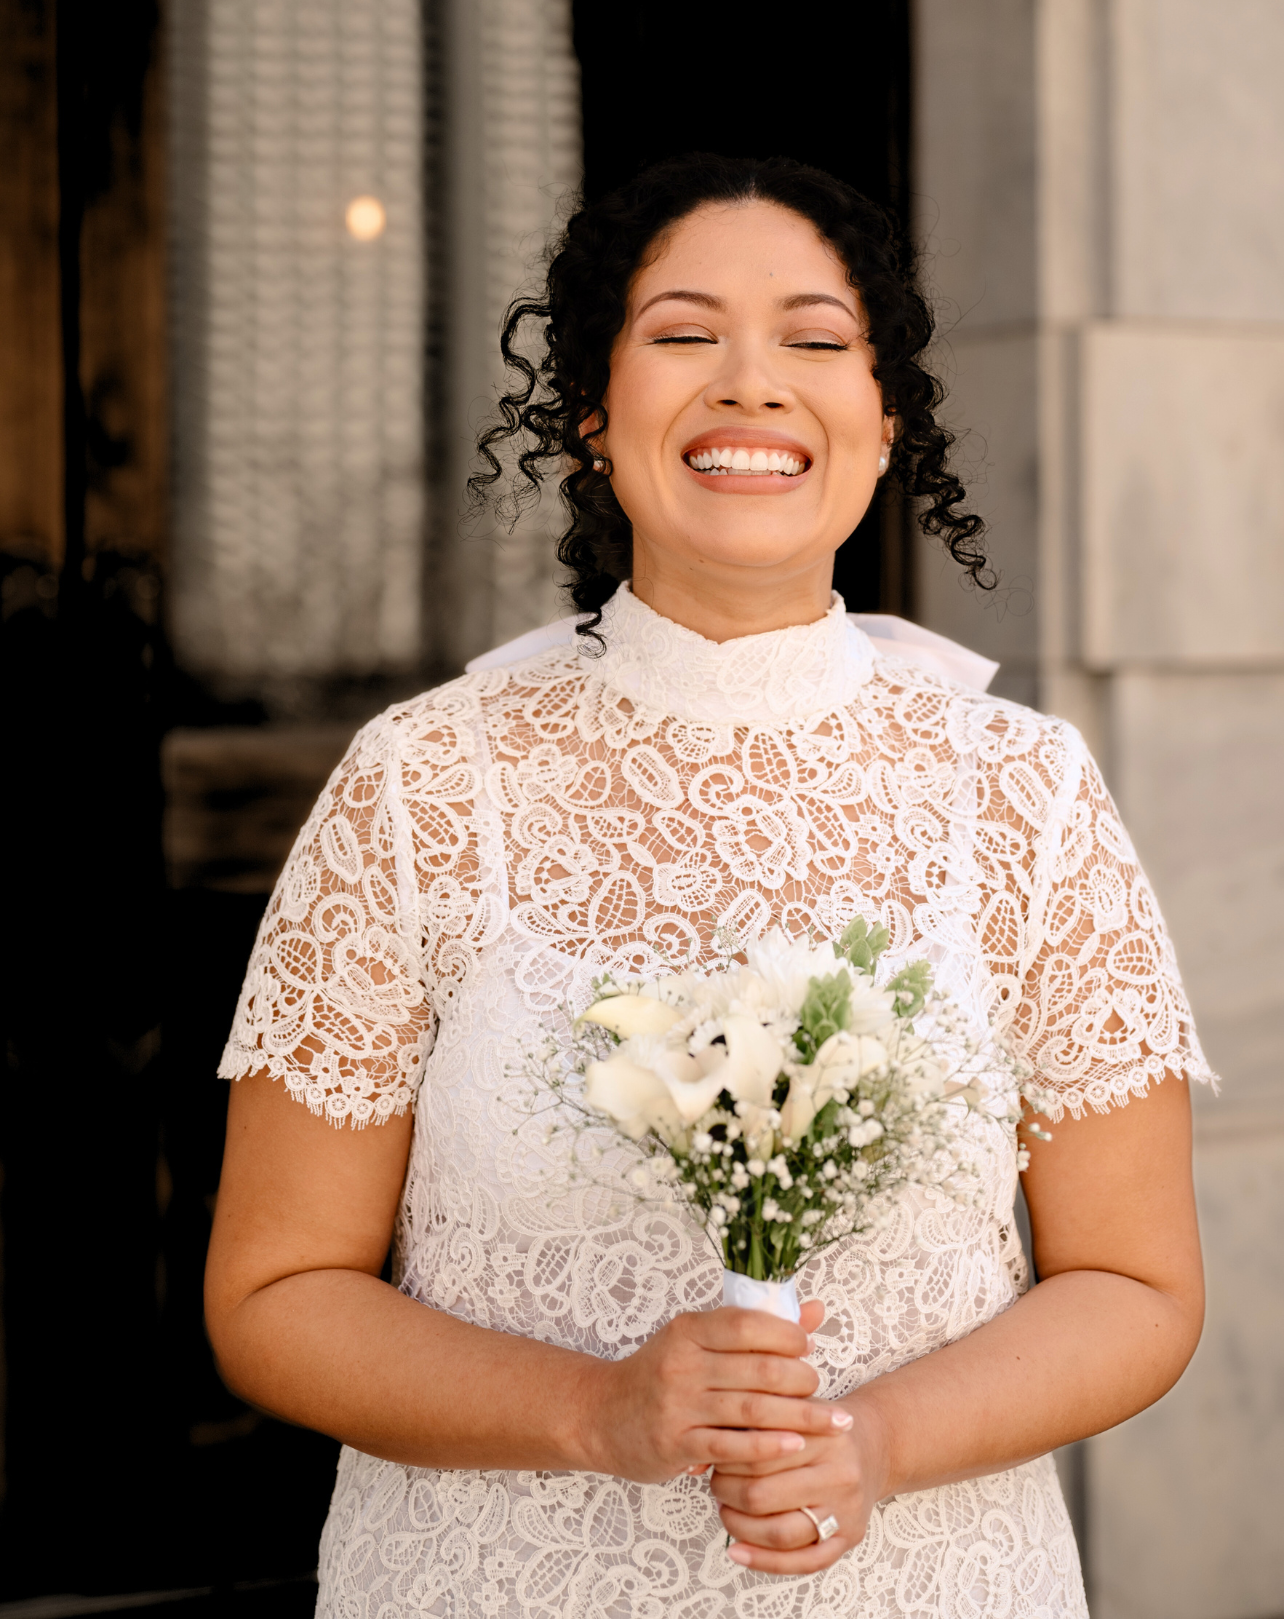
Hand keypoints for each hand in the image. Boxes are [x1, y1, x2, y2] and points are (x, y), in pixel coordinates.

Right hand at [580, 1302, 855, 1484]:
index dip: (787, 1335)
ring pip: (753, 1410)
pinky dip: (768, 1448)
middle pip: (759, 1369)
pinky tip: (795, 1447)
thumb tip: (815, 1309)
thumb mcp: (697, 1341)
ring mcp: (678, 1405)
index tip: (807, 1348)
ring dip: (800, 1417)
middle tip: (822, 1389)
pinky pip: (731, 1447)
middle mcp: (683, 1363)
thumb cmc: (659, 1374)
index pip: (748, 1324)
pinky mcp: (676, 1444)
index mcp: (689, 1330)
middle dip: (802, 1380)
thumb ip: (756, 1328)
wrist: (598, 1414)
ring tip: (831, 1422)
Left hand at [710, 1339, 890, 1574]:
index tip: (713, 1455)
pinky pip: (805, 1562)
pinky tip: (736, 1552)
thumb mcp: (794, 1405)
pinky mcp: (850, 1538)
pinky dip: (764, 1562)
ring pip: (781, 1533)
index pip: (757, 1455)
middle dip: (728, 1494)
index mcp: (821, 1435)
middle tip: (717, 1485)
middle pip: (763, 1496)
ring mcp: (846, 1510)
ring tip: (726, 1513)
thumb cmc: (820, 1424)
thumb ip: (756, 1417)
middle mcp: (838, 1474)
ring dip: (740, 1527)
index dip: (725, 1459)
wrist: (874, 1442)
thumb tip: (705, 1442)